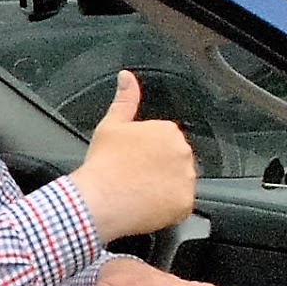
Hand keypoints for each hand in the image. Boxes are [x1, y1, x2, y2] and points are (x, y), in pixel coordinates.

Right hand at [69, 70, 197, 243]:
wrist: (99, 199)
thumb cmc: (102, 163)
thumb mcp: (110, 126)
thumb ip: (124, 99)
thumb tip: (126, 77)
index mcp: (167, 131)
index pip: (163, 142)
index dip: (145, 153)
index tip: (130, 162)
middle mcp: (183, 152)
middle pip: (173, 163)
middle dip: (157, 170)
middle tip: (132, 178)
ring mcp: (186, 179)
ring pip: (177, 184)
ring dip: (162, 189)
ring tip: (137, 193)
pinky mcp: (185, 203)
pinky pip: (179, 206)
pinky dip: (165, 208)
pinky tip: (144, 206)